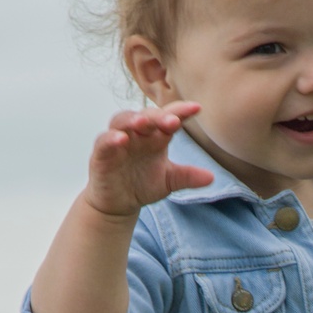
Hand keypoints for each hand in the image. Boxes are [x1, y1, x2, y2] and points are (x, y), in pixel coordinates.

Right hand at [84, 101, 212, 218]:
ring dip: (133, 120)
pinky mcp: (101, 153)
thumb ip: (188, 177)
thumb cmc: (143, 184)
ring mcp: (118, 141)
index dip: (181, 112)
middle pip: (147, 116)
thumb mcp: (169, 181)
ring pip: (122, 121)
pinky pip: (104, 141)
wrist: (119, 204)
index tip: (197, 108)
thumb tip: (211, 177)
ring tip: (143, 123)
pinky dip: (111, 139)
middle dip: (159, 116)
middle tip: (173, 120)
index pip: (169, 118)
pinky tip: (121, 139)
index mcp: (155, 136)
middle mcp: (137, 134)